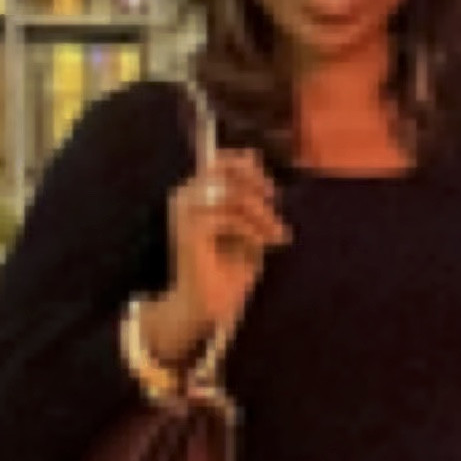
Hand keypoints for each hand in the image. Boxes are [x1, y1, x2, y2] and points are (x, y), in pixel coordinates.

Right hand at [152, 145, 289, 363]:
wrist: (210, 306)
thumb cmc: (230, 267)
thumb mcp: (249, 224)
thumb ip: (249, 193)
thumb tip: (252, 154)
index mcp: (196, 192)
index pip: (221, 160)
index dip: (250, 168)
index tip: (270, 192)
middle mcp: (184, 196)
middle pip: (228, 171)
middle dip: (259, 190)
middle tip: (276, 214)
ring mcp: (183, 213)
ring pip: (233, 195)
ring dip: (261, 215)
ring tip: (275, 235)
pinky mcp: (188, 231)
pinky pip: (229, 218)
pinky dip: (252, 231)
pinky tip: (260, 246)